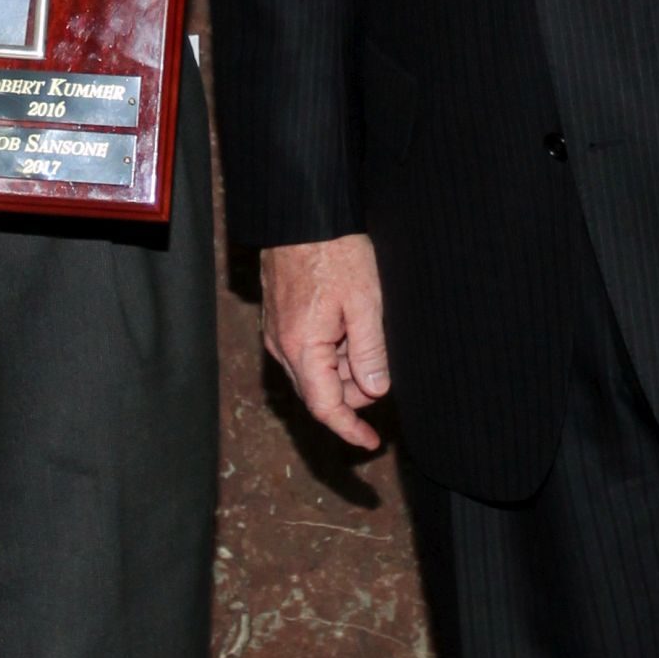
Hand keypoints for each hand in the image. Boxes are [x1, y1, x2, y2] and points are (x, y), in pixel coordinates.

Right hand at [259, 233, 388, 451]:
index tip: (370, 443)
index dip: (349, 429)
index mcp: (302, 347)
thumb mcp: (365, 302)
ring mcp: (276, 332)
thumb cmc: (334, 252)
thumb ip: (369, 352)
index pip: (325, 407)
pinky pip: (304, 352)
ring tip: (368, 343)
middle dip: (351, 396)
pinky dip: (330, 355)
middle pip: (318, 393)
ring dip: (342, 372)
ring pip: (312, 372)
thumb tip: (374, 391)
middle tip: (382, 379)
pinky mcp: (279, 318)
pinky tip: (351, 333)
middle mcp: (281, 346)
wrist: (301, 215)